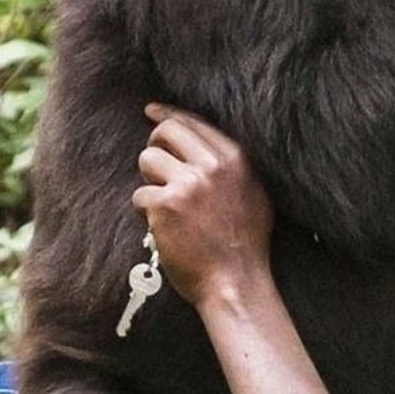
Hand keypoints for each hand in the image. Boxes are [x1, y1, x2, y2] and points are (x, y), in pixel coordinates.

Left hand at [131, 104, 273, 310]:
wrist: (235, 282)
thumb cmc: (244, 245)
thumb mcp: (254, 194)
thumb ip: (231, 168)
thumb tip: (202, 147)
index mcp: (236, 159)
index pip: (194, 122)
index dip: (168, 114)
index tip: (152, 111)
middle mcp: (212, 166)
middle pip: (167, 131)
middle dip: (155, 144)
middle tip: (154, 164)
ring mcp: (187, 184)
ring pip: (148, 159)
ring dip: (149, 180)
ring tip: (164, 203)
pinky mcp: (164, 205)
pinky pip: (140, 195)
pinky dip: (146, 211)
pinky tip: (162, 227)